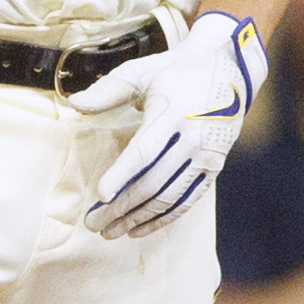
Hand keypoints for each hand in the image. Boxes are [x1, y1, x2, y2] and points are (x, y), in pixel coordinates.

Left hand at [74, 11, 267, 239]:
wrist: (228, 71)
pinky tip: (139, 229)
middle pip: (153, 183)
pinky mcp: (213, 169)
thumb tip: (74, 103)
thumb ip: (108, 89)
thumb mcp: (142, 71)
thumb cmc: (175, 72)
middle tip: (94, 222)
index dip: (123, 175)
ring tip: (111, 232)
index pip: (145, 152)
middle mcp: (192, 139)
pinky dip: (163, 219)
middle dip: (121, 207)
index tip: (101, 195)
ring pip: (168, 198)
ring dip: (138, 218)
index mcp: (172, 113)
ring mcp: (206, 157)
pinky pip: (186, 201)